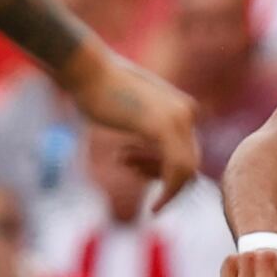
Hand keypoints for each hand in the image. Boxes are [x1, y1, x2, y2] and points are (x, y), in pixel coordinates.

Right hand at [63, 37, 198, 208]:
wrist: (86, 69)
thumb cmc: (100, 89)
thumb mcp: (134, 111)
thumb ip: (150, 129)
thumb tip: (152, 148)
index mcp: (183, 108)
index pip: (188, 152)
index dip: (165, 171)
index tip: (135, 168)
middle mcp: (187, 112)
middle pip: (190, 163)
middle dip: (164, 179)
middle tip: (131, 171)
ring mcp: (178, 119)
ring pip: (187, 172)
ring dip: (163, 188)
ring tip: (126, 167)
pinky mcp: (162, 127)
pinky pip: (176, 171)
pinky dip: (168, 193)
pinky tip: (154, 207)